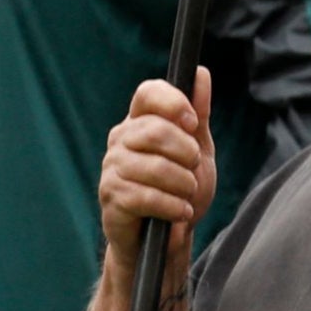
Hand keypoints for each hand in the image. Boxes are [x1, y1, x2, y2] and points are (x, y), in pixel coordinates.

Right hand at [96, 69, 216, 269]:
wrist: (166, 236)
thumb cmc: (180, 186)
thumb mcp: (198, 148)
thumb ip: (198, 114)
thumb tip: (201, 73)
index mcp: (141, 120)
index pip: (147, 93)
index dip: (172, 102)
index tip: (193, 122)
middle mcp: (121, 139)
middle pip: (154, 130)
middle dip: (186, 151)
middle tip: (194, 167)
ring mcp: (111, 168)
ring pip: (152, 166)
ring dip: (182, 183)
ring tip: (188, 194)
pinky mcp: (109, 197)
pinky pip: (144, 196)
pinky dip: (171, 205)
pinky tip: (180, 212)